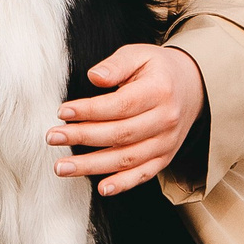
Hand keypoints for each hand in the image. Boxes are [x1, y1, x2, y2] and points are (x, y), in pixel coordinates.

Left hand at [47, 43, 203, 196]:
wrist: (192, 87)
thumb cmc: (157, 70)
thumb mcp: (139, 54)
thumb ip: (116, 64)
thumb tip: (94, 76)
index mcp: (159, 91)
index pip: (121, 105)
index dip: (90, 110)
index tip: (63, 112)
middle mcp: (165, 120)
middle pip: (120, 134)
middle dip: (82, 137)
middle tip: (52, 137)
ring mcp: (166, 142)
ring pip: (127, 159)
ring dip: (92, 166)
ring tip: (62, 167)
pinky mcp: (164, 157)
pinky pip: (143, 174)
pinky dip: (123, 184)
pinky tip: (101, 188)